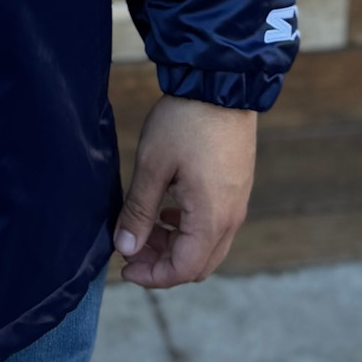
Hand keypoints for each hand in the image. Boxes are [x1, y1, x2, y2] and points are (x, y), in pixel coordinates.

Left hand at [113, 93, 256, 288]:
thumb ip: (139, 211)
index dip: (152, 276)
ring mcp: (237, 204)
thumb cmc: (185, 122)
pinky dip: (188, 230)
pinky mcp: (236, 189)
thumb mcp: (152, 165)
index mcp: (211, 218)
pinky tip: (166, 211)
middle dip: (161, 264)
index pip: (183, 269)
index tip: (124, 267)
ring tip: (143, 228)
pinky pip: (214, 226)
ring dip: (174, 246)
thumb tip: (125, 248)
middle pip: (198, 264)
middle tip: (130, 249)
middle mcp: (231, 218)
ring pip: (207, 247)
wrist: (221, 85)